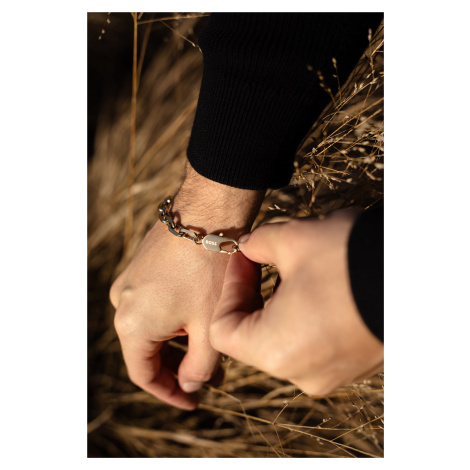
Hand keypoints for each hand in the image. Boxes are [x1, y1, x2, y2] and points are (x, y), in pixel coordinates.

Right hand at [110, 163, 263, 409]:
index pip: (144, 375)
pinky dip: (172, 317)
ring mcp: (129, 281)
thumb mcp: (209, 327)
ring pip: (151, 327)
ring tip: (208, 346)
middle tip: (209, 376)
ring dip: (177, 342)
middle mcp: (121, 303)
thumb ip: (200, 367)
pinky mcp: (140, 265)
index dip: (169, 393)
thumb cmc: (210, 270)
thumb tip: (191, 386)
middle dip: (177, 367)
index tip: (193, 401)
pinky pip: (152, 303)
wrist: (208, 212)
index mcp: (132, 325)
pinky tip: (197, 315)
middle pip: (146, 351)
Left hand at [210, 209, 383, 395]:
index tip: (243, 260)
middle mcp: (301, 374)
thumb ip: (256, 244)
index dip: (227, 290)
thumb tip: (247, 249)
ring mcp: (331, 374)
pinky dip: (305, 316)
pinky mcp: (352, 365)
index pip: (223, 330)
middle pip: (253, 336)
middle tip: (261, 259)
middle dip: (253, 294)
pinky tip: (321, 285)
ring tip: (295, 269)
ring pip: (283, 339)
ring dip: (279, 303)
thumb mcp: (293, 239)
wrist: (420, 273)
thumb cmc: (351, 257)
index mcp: (276, 351)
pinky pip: (313, 343)